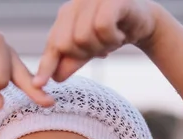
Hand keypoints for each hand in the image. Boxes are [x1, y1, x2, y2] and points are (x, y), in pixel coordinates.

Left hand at [33, 0, 157, 86]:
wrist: (143, 20)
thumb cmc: (113, 34)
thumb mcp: (89, 50)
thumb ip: (71, 61)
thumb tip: (54, 79)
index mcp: (66, 15)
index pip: (53, 44)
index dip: (46, 65)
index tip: (38, 85)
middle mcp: (76, 3)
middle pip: (66, 43)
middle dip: (83, 55)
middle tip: (100, 51)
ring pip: (84, 37)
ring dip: (101, 47)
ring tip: (112, 41)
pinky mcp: (112, 0)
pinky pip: (102, 27)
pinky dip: (112, 39)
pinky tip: (120, 36)